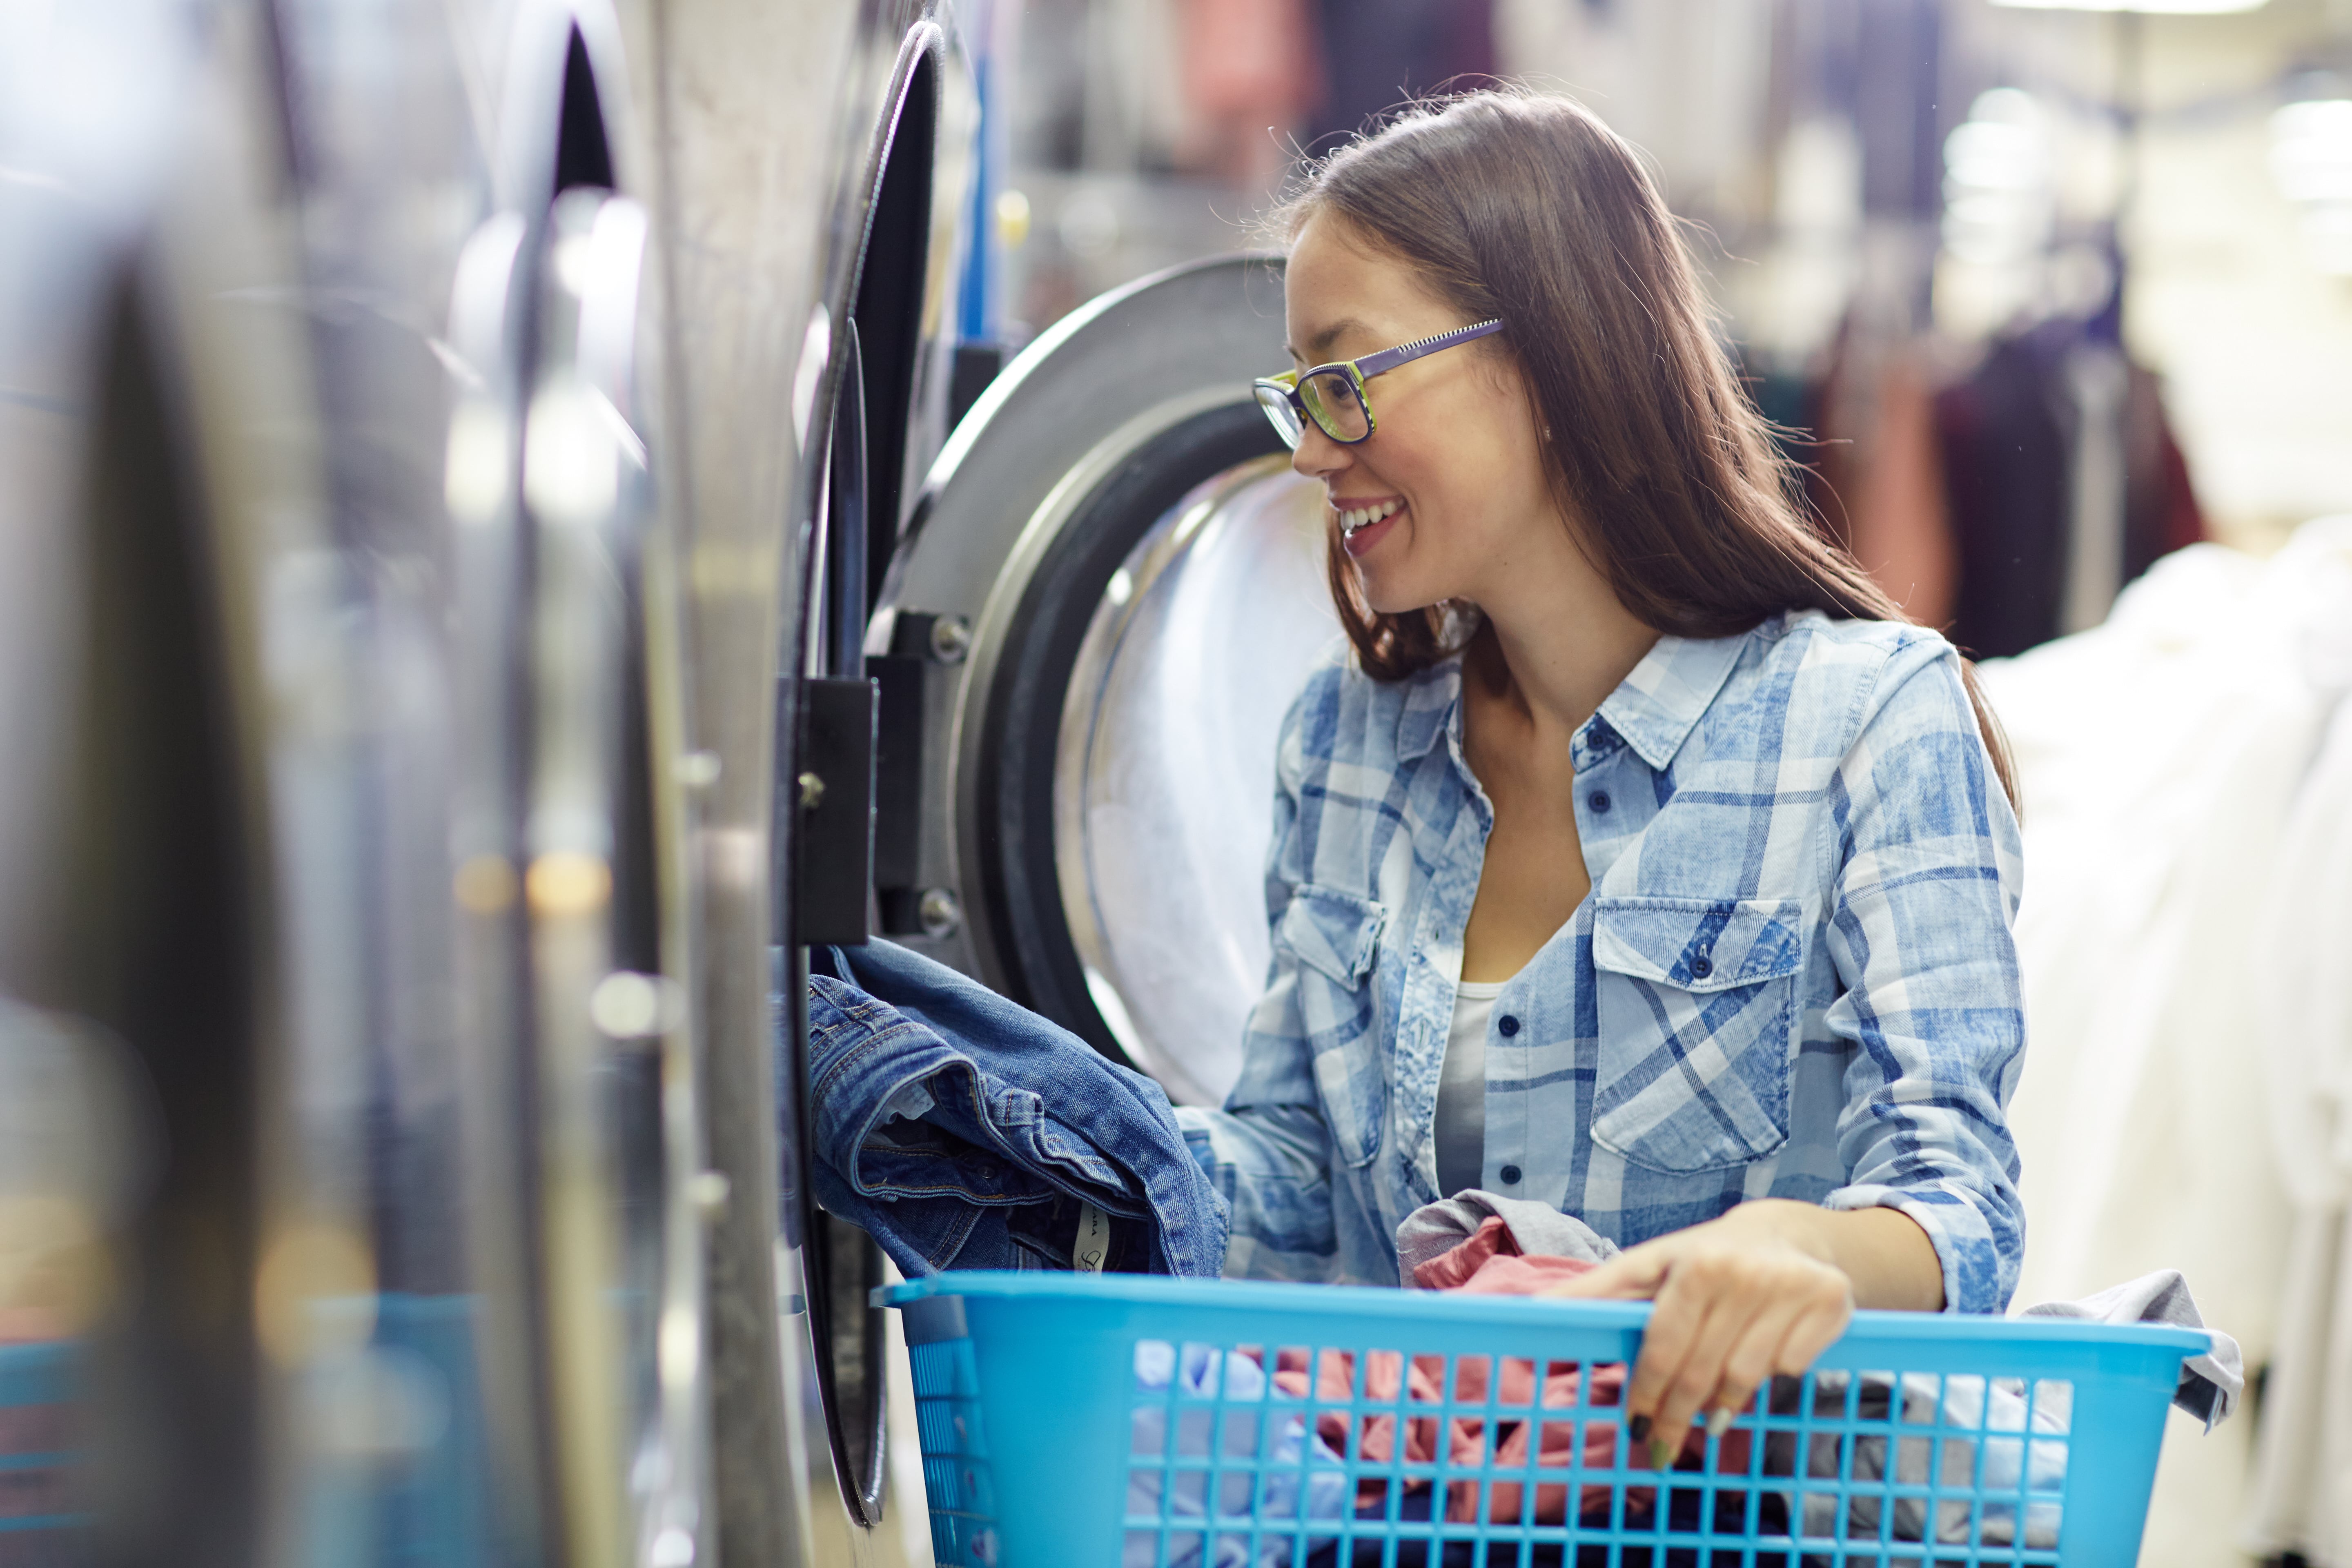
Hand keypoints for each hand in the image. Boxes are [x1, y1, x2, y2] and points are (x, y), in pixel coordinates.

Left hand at [1543, 1200, 1935, 1468]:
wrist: (1788, 1232)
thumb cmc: (1704, 1255)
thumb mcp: (1648, 1266)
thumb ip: (1597, 1292)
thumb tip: (1534, 1312)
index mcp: (1695, 1264)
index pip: (1665, 1348)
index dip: (1647, 1393)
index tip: (1633, 1428)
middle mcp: (1746, 1275)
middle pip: (1703, 1372)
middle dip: (1674, 1417)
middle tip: (1657, 1448)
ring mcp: (1793, 1289)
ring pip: (1747, 1378)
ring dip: (1720, 1407)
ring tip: (1706, 1421)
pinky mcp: (1833, 1305)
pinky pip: (1790, 1369)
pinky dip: (1769, 1380)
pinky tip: (1756, 1375)